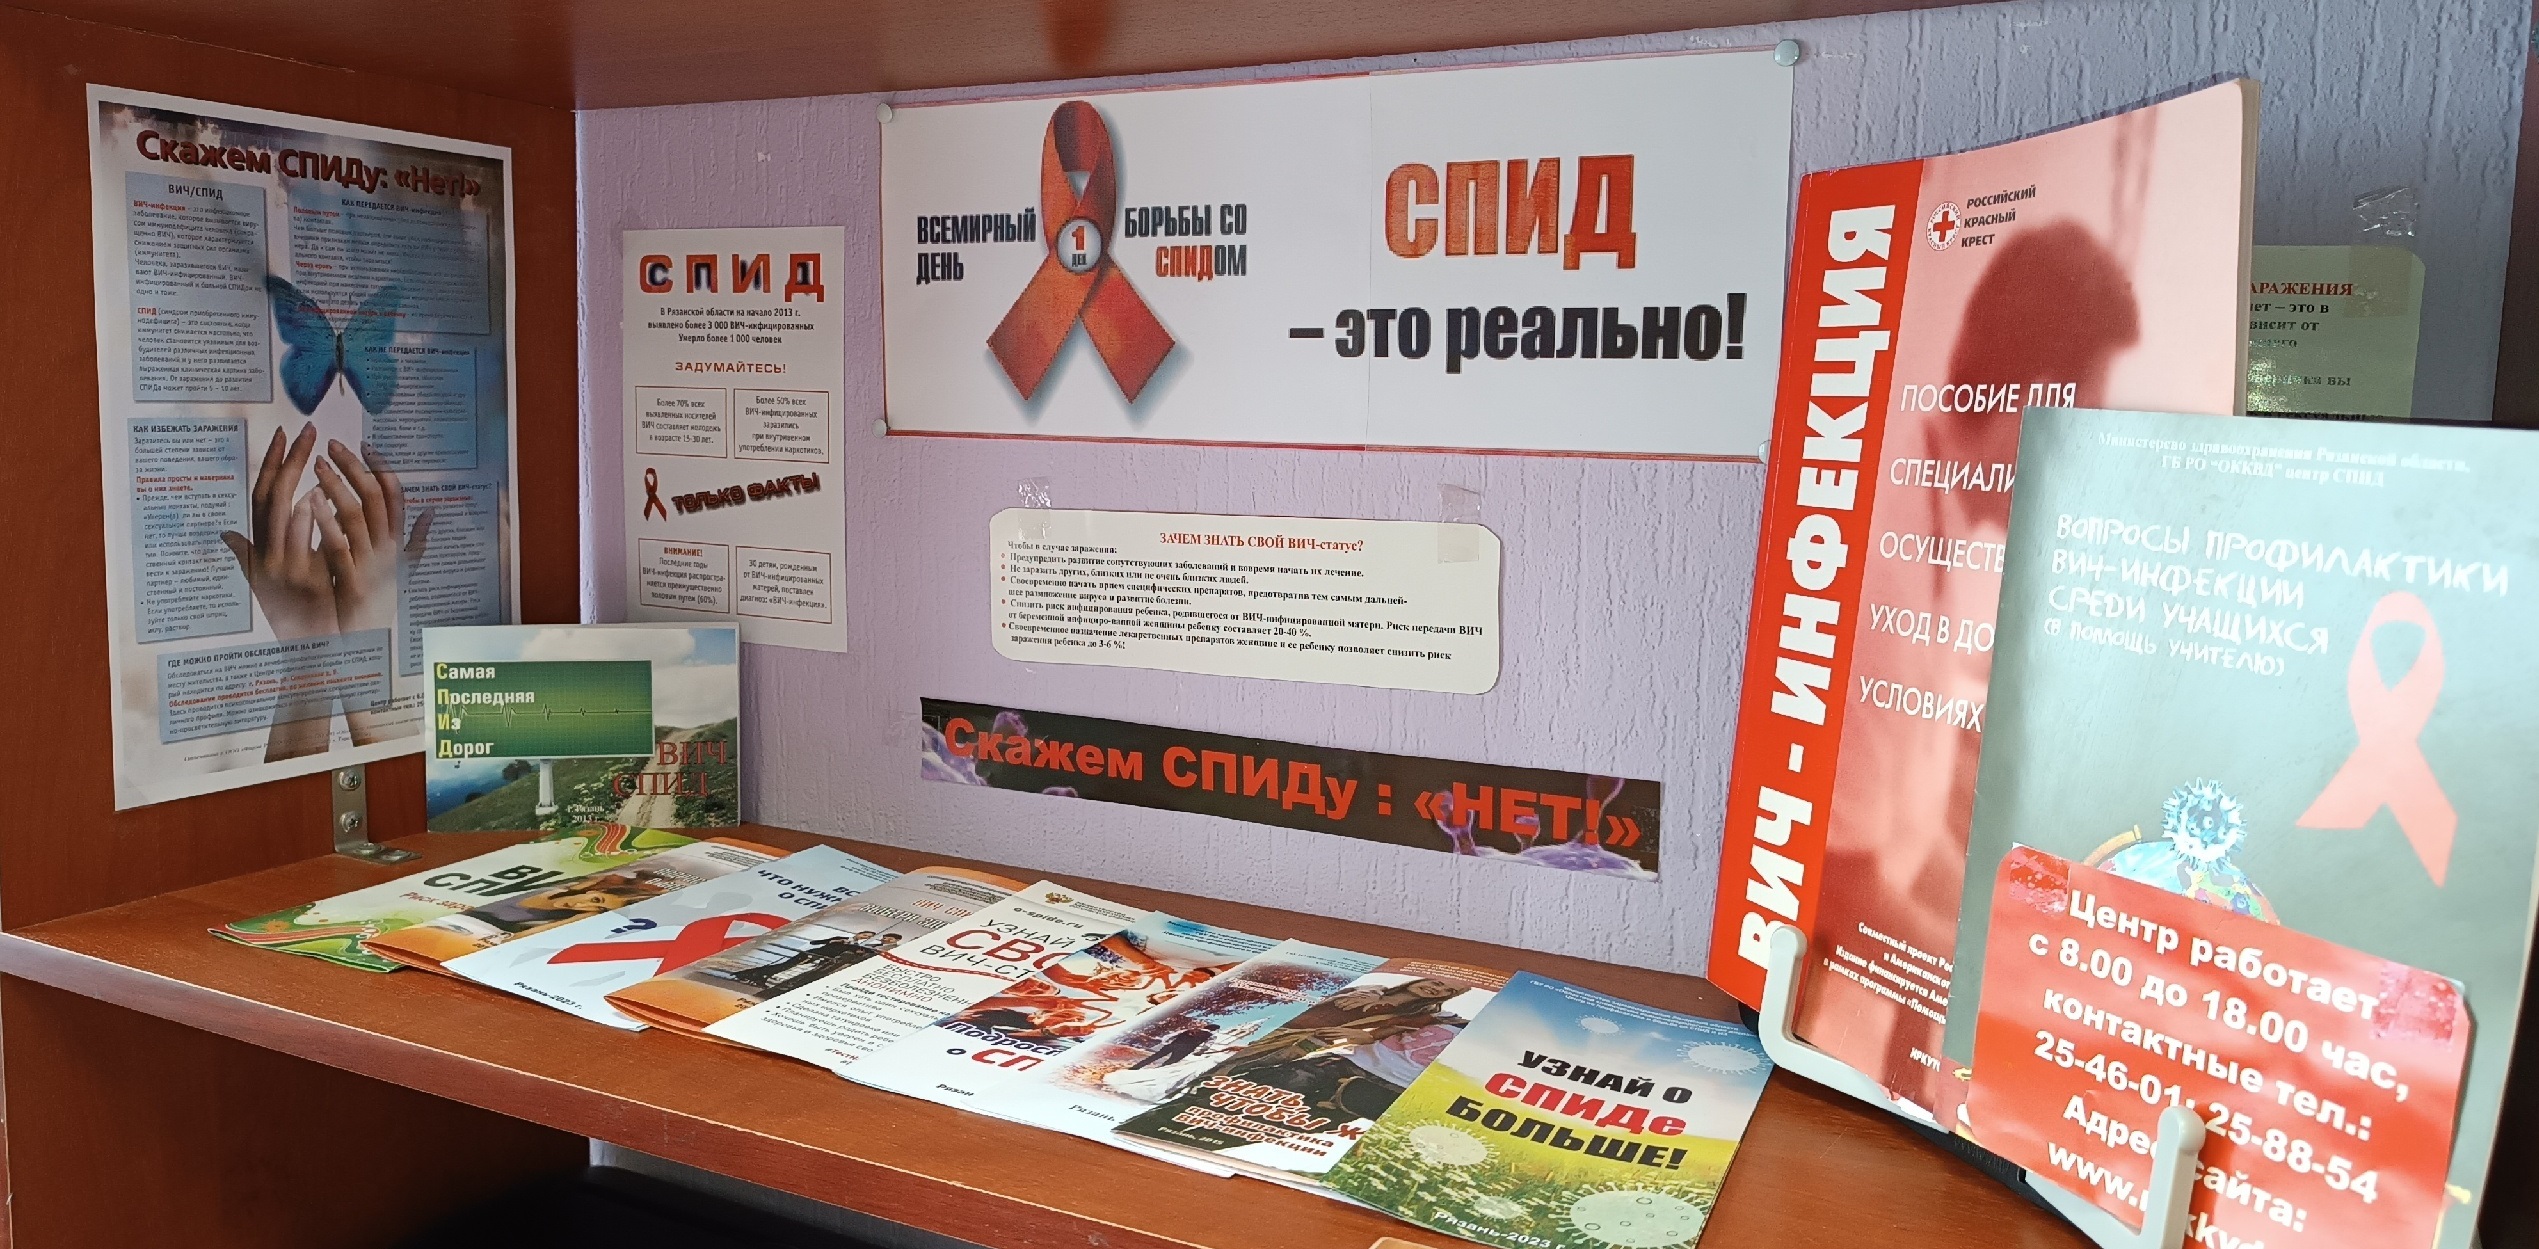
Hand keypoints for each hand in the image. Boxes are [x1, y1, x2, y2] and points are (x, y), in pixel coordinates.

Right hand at [220, 424, 338, 640]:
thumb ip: (249, 555)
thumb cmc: (294, 617)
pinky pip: (301, 549)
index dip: (271, 463)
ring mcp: (283, 571)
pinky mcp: (303, 586)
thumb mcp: (267, 584)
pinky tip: (311, 500)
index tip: (283, 433)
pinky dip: (303, 524)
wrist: (308, 655)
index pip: (263, 496)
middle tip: (304, 428)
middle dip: (286, 461)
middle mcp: (267, 557)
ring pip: (280, 521)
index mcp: (263, 549)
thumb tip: (226, 534)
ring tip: (305, 454)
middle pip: (271, 499)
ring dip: (290, 486)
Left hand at [312, 439, 432, 638]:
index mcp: (399, 544)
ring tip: (316, 464)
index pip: (396, 496)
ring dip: (337, 486)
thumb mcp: (406, 570)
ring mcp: (373, 566)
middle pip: (377, 499)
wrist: (375, 645)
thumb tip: (431, 512)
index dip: (382, 468)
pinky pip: (339, 546)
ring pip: (358, 516)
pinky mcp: (353, 582)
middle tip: (333, 444)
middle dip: (355, 467)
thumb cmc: (385, 606)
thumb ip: (417, 541)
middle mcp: (390, 550)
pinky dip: (326, 522)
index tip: (365, 445)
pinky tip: (309, 502)